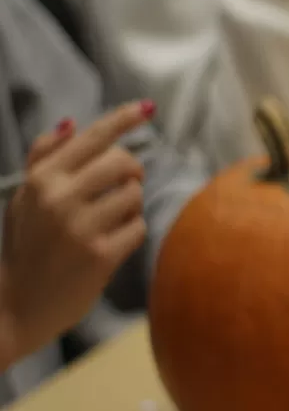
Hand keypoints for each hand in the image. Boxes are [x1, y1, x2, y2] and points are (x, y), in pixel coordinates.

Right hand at [0, 101, 153, 360]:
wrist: (18, 304)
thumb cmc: (27, 246)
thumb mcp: (25, 197)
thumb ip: (45, 158)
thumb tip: (72, 123)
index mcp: (42, 179)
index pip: (92, 139)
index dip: (124, 119)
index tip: (148, 107)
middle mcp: (60, 198)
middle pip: (123, 163)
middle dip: (132, 172)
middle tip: (125, 186)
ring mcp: (80, 227)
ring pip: (134, 195)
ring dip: (130, 208)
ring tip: (109, 223)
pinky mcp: (100, 255)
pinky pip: (138, 228)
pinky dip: (131, 233)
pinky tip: (112, 245)